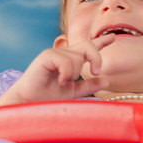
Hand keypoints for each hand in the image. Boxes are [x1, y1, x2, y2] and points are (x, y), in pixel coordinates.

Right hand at [0, 36, 116, 105]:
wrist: (29, 104)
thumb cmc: (47, 99)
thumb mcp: (73, 93)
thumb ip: (88, 86)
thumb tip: (106, 80)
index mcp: (70, 62)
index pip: (88, 48)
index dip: (101, 42)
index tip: (113, 37)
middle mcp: (63, 55)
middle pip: (87, 46)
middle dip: (96, 56)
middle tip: (97, 71)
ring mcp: (54, 54)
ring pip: (77, 57)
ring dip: (74, 73)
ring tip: (62, 82)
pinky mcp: (46, 56)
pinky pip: (66, 60)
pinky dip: (66, 73)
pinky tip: (59, 80)